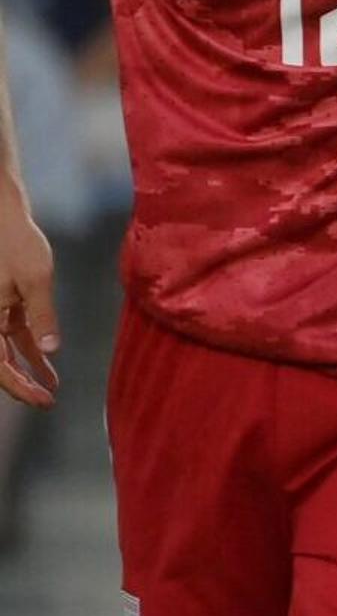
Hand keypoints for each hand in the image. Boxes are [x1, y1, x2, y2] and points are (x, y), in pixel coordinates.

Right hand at [0, 190, 56, 407]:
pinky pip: (11, 333)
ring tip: (51, 387)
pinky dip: (28, 347)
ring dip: (26, 368)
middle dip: (21, 384)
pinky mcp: (0, 303)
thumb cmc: (14, 241)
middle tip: (47, 402)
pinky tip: (47, 361)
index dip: (18, 387)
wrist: (0, 213)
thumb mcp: (35, 279)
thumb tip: (50, 349)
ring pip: (4, 350)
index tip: (42, 401)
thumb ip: (42, 315)